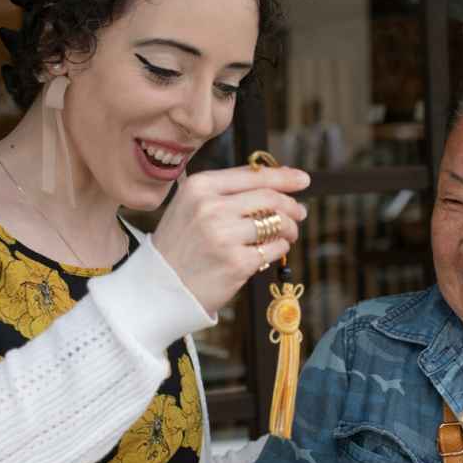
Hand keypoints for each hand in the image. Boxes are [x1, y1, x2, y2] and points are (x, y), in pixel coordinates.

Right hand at [150, 165, 309, 314]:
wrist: (159, 286)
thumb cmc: (180, 244)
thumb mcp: (191, 206)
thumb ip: (227, 191)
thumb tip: (277, 181)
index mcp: (200, 187)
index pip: (254, 176)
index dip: (284, 177)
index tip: (302, 180)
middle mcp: (211, 208)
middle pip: (270, 198)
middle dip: (292, 205)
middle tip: (300, 212)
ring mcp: (224, 236)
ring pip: (277, 223)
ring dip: (290, 229)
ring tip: (287, 234)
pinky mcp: (237, 263)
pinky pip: (275, 249)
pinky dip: (279, 249)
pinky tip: (270, 251)